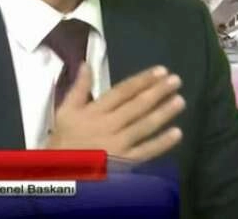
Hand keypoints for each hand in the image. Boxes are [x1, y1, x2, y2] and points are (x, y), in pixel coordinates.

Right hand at [45, 64, 184, 161]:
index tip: (161, 70)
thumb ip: (78, 88)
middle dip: (157, 92)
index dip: (143, 80)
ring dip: (163, 113)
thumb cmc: (63, 140)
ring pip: (143, 126)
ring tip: (180, 100)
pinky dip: (161, 143)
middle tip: (176, 80)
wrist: (58, 174)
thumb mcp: (65, 111)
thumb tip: (86, 63)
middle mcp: (108, 125)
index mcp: (94, 111)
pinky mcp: (123, 164)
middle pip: (136, 106)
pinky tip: (177, 133)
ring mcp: (117, 145)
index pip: (122, 91)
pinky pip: (145, 152)